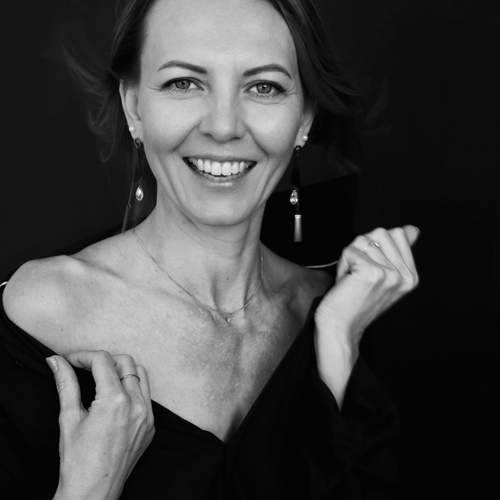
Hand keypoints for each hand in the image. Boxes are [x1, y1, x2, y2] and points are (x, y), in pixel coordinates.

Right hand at [46, 351, 154, 499]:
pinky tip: (115, 399)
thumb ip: (66, 384)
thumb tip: (57, 362)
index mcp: (115, 401)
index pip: (103, 361)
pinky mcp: (151, 425)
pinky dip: (132, 389)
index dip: (84, 356)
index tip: (71, 360)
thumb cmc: (78, 461)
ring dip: (121, 372)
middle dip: (104, 360)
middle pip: (126, 362)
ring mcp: (147, 415)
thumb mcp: (69, 418)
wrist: (93, 493)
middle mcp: (137, 405)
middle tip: (85, 369)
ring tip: (101, 380)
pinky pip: (146, 396)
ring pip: (140, 376)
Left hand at [315, 225, 419, 351]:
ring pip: (363, 240)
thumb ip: (397, 251)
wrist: (341, 327)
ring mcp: (390, 274)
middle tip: (358, 276)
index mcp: (411, 276)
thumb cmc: (355, 302)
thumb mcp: (382, 276)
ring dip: (351, 257)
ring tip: (353, 279)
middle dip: (362, 250)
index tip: (370, 271)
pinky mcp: (372, 272)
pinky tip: (347, 282)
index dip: (375, 247)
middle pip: (380, 233)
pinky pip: (350, 250)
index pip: (398, 233)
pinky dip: (342, 264)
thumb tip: (412, 229)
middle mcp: (404, 276)